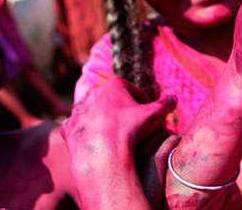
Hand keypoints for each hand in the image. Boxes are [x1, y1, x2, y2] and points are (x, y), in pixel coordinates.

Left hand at [61, 76, 175, 207]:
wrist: (103, 156)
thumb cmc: (130, 131)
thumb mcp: (154, 115)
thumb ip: (165, 104)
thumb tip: (174, 97)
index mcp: (113, 85)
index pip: (129, 88)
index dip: (139, 99)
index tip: (145, 110)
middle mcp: (92, 94)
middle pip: (110, 98)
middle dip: (119, 107)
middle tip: (131, 122)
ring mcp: (77, 111)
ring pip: (92, 111)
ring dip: (101, 119)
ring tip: (114, 133)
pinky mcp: (68, 128)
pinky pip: (78, 127)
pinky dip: (86, 133)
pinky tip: (96, 142)